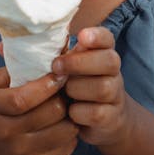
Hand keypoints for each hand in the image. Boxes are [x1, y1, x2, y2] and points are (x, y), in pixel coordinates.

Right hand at [0, 68, 77, 154]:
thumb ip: (9, 70)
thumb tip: (38, 49)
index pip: (24, 98)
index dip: (47, 84)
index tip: (59, 73)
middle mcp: (6, 135)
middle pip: (50, 112)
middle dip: (63, 96)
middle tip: (68, 88)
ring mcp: (24, 154)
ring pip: (65, 129)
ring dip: (69, 114)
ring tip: (66, 106)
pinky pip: (68, 145)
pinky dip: (70, 132)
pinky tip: (62, 125)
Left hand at [52, 27, 130, 147]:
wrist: (104, 118)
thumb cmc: (79, 85)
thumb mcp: (73, 68)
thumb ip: (64, 54)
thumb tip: (38, 41)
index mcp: (103, 54)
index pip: (107, 38)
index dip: (97, 36)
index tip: (81, 36)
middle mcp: (114, 73)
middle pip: (110, 61)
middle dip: (80, 63)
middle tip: (56, 66)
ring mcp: (115, 95)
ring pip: (103, 88)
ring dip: (77, 88)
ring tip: (64, 92)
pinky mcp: (110, 117)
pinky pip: (96, 113)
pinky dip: (78, 112)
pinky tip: (69, 111)